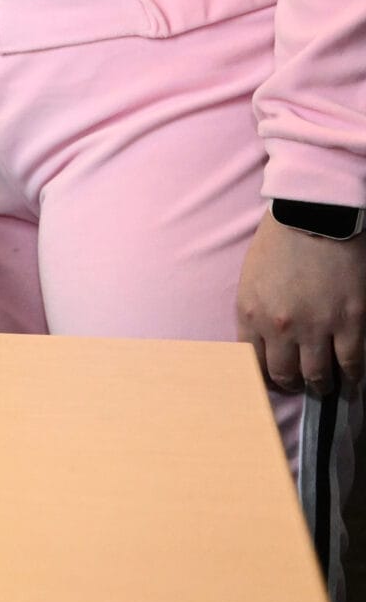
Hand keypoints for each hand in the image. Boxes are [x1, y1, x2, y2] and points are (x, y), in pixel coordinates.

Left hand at [238, 214, 365, 395]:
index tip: (273, 381)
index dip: (264, 378)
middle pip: (284, 374)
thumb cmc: (280, 242)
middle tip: (300, 385)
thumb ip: (255, 311)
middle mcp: (279, 327)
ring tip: (326, 386)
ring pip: (318, 375)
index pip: (251, 362)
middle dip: (292, 385)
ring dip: (322, 385)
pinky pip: (352, 363)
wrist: (314, 216)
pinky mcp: (350, 321)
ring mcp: (316, 326)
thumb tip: (264, 341)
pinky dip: (352, 376)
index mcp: (250, 313)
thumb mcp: (251, 279)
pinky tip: (352, 379)